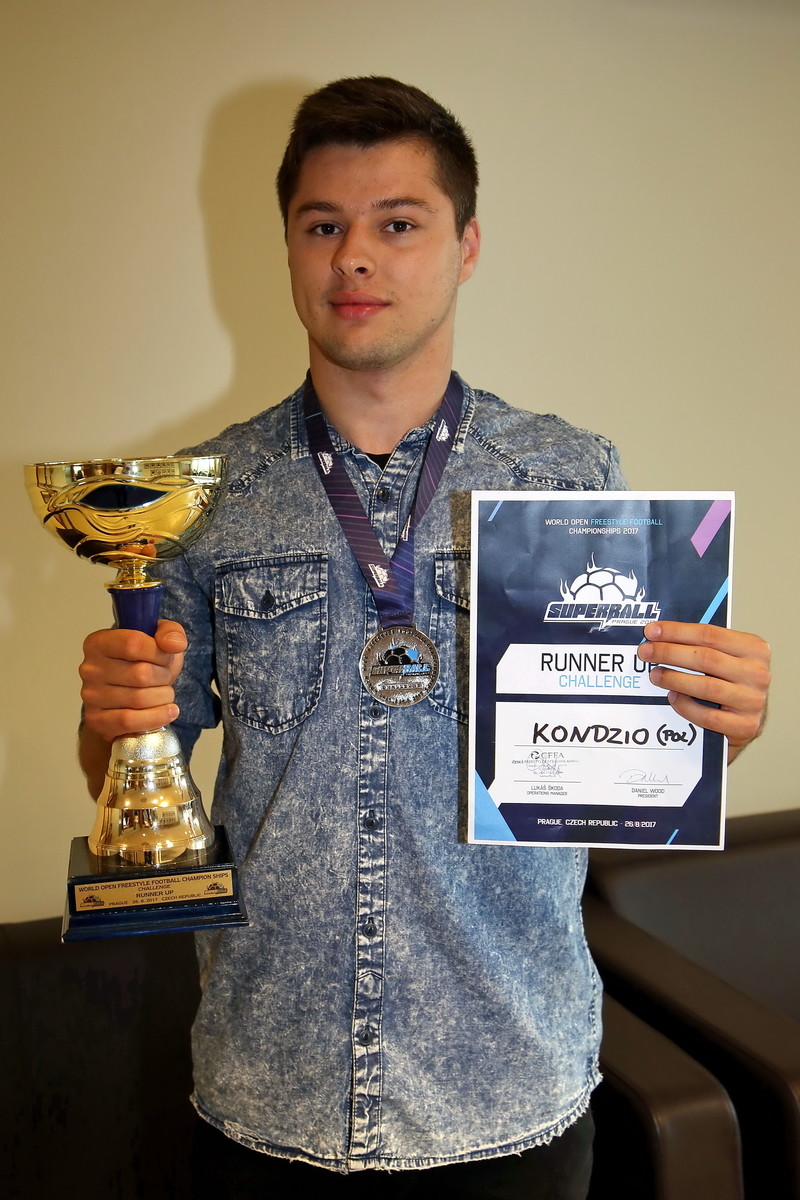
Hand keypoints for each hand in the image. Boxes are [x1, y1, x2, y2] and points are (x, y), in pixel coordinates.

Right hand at [79, 619, 187, 742]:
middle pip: (140, 674)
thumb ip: (170, 632)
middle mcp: (90, 668)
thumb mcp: (160, 639)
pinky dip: (156, 717)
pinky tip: (168, 712)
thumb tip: (175, 644)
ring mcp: (90, 696)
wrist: (132, 696)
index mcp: (99, 642)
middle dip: (164, 677)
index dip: (159, 653)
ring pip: (139, 699)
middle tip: (166, 678)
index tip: (166, 657)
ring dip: (163, 697)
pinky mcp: (96, 719)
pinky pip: (129, 721)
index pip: (134, 644)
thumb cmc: (145, 663)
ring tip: (165, 694)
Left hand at [638, 622, 769, 763]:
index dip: (677, 631)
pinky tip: (672, 698)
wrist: (748, 720)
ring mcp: (753, 701)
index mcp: (754, 649)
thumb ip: (700, 646)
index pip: (710, 635)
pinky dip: (686, 706)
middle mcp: (757, 673)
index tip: (652, 632)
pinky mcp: (745, 726)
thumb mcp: (724, 658)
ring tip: (655, 675)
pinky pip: (709, 716)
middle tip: (646, 652)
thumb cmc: (732, 684)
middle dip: (670, 653)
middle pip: (706, 658)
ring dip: (674, 679)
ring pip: (707, 687)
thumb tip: (660, 636)